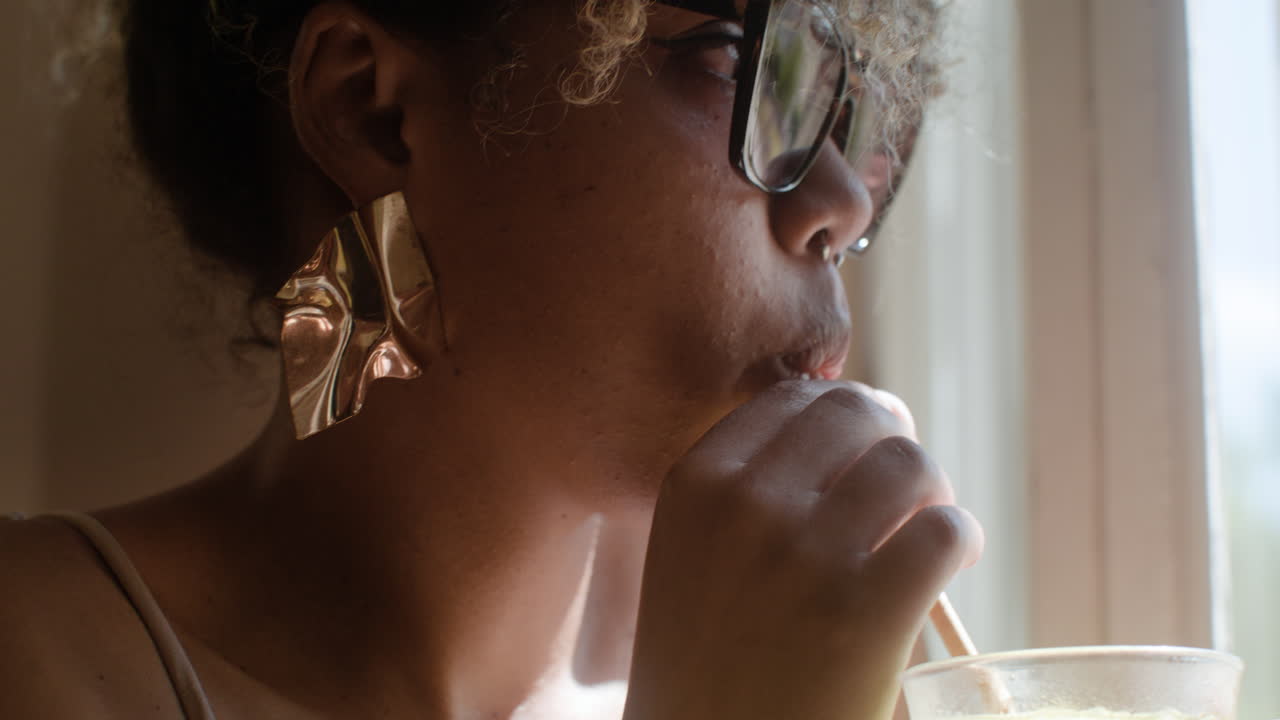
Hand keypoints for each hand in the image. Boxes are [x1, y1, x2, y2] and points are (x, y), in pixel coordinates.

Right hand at [624, 381, 982, 719]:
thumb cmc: (705, 669)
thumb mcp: (693, 559)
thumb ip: (742, 491)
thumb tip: (848, 426)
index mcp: (694, 486)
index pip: (790, 399)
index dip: (841, 416)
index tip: (862, 445)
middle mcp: (744, 506)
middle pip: (856, 414)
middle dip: (890, 440)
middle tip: (905, 486)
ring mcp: (804, 555)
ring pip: (909, 463)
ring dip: (931, 491)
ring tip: (926, 528)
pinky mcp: (866, 611)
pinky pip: (946, 531)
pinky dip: (962, 541)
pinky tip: (952, 566)